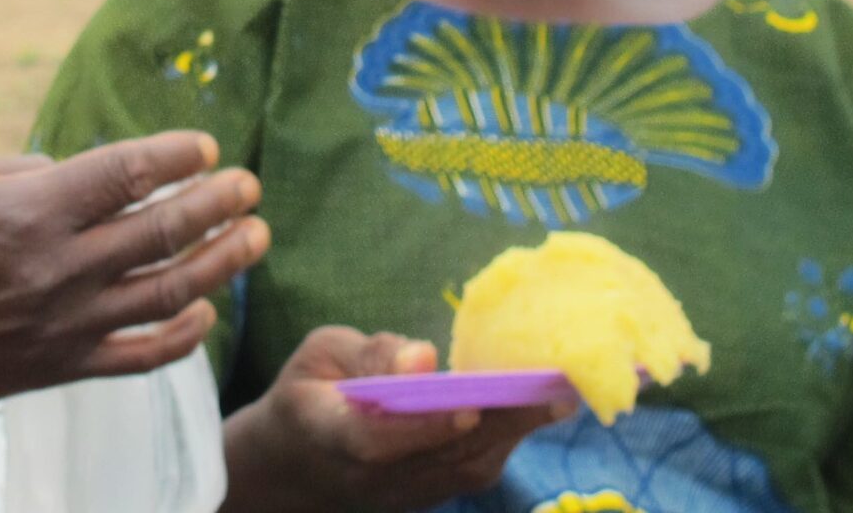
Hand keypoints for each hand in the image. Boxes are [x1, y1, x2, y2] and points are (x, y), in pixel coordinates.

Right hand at [0, 131, 268, 423]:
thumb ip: (26, 171)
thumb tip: (79, 171)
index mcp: (30, 211)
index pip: (127, 174)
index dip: (177, 157)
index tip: (207, 147)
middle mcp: (58, 268)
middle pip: (161, 231)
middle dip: (217, 205)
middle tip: (250, 187)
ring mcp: (65, 323)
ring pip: (167, 292)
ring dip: (220, 263)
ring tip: (254, 238)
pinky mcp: (62, 366)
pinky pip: (141, 356)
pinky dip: (183, 337)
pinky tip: (204, 314)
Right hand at [222, 327, 575, 512]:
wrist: (293, 466)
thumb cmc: (309, 392)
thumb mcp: (319, 353)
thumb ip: (368, 354)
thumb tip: (422, 357)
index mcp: (327, 434)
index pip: (376, 441)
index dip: (422, 428)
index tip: (466, 406)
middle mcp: (368, 478)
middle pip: (440, 459)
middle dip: (501, 422)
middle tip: (555, 388)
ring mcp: (399, 497)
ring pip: (464, 472)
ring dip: (515, 433)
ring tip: (559, 394)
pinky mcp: (424, 499)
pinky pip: (470, 475)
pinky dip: (505, 441)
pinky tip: (534, 409)